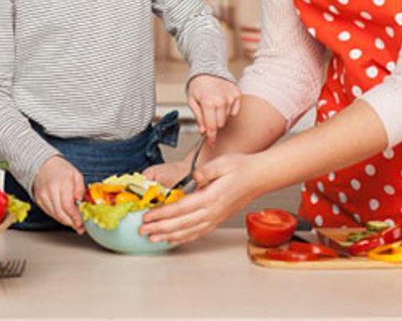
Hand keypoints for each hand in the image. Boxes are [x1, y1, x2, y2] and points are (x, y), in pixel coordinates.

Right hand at [32, 155, 85, 231]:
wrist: (43, 165)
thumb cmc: (61, 170)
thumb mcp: (76, 174)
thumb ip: (81, 188)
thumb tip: (81, 201)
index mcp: (63, 183)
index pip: (68, 206)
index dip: (75, 218)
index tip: (81, 224)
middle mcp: (51, 191)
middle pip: (61, 213)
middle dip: (71, 223)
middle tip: (80, 227)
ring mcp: (43, 196)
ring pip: (55, 215)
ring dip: (65, 221)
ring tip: (74, 223)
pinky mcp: (39, 200)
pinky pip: (49, 213)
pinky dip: (58, 217)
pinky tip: (65, 216)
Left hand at [139, 153, 259, 244]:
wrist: (259, 177)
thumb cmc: (241, 168)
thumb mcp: (222, 163)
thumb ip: (205, 171)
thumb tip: (193, 177)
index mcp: (211, 198)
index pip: (180, 209)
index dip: (162, 214)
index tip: (147, 216)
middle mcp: (212, 212)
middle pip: (181, 224)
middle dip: (159, 228)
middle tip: (142, 230)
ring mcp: (215, 218)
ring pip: (188, 232)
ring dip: (168, 236)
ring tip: (152, 238)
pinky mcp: (217, 219)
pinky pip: (197, 233)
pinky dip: (183, 238)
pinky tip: (173, 239)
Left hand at [187, 74, 240, 142]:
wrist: (208, 69)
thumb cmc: (198, 86)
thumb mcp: (192, 101)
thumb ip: (199, 117)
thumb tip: (204, 131)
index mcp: (208, 102)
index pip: (212, 126)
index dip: (211, 137)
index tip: (212, 143)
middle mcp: (221, 100)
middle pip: (220, 124)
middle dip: (214, 124)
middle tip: (209, 117)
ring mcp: (231, 97)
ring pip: (227, 118)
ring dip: (221, 116)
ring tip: (214, 106)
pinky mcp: (237, 94)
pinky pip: (235, 111)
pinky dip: (228, 110)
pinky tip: (222, 103)